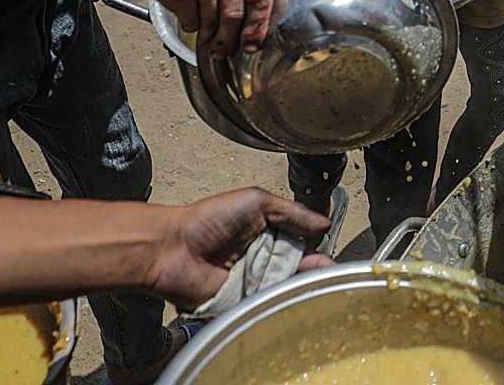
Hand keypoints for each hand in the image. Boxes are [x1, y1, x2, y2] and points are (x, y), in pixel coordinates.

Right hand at [123, 0, 273, 56]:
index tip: (255, 42)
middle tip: (228, 49)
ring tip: (204, 31)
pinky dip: (189, 23)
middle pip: (239, 12)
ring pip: (215, 21)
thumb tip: (259, 21)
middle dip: (233, 38)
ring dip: (209, 34)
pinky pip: (192, 21)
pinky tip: (185, 10)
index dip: (260, 24)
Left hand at [144, 188, 331, 309]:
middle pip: (299, 265)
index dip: (316, 244)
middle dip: (314, 268)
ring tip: (313, 284)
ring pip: (285, 285)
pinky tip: (289, 297)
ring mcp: (253, 280)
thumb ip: (293, 211)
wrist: (173, 249)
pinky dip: (277, 301)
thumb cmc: (207, 219)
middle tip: (327, 273)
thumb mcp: (257, 201)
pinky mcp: (242, 301)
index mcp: (268, 230)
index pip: (302, 238)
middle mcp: (263, 256)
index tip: (330, 250)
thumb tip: (324, 222)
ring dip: (298, 284)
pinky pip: (266, 303)